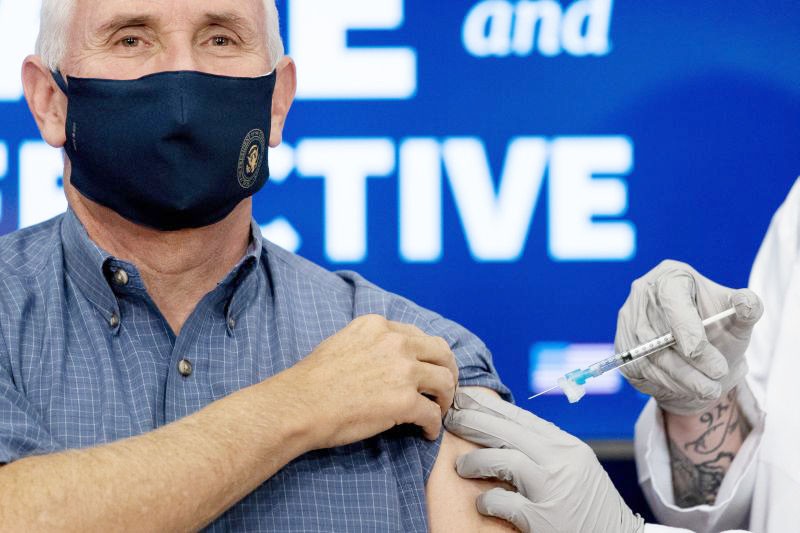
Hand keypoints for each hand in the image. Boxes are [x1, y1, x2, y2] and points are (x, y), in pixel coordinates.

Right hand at [282, 314, 457, 448]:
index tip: (427, 368)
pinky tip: (426, 432)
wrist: (300, 405)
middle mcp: (396, 343)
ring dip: (445, 398)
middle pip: (441, 353)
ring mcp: (403, 371)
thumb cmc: (313, 379)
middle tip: (444, 388)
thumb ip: (369, 343)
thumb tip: (384, 358)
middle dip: (448, 371)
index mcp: (379, 326)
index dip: (428, 354)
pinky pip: (433, 414)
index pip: (419, 336)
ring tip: (439, 410)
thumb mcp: (343, 342)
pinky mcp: (405, 401)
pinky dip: (434, 426)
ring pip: (445, 381)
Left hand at [444, 389, 644, 532]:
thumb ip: (545, 448)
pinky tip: (482, 503)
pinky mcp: (544, 519)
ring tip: (462, 466)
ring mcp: (553, 489)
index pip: (521, 417)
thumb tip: (503, 427)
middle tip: (451, 419)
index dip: (489, 406)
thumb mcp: (575, 466)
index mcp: (567, 446)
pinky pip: (504, 501)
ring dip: (476, 461)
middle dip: (474, 422)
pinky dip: (488, 500)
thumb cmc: (591, 505)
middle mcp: (561, 461)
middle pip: (507, 431)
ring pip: (503, 459)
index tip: (465, 398)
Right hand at [616, 260, 762, 414]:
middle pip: (658, 331)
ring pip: (649, 355)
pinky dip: (667, 383)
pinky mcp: (623, 348)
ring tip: (710, 388)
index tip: (699, 350)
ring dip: (682, 377)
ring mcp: (628, 322)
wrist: (699, 355)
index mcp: (670, 277)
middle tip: (718, 374)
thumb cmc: (718, 328)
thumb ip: (749, 308)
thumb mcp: (738, 318)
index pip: (670, 297)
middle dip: (689, 359)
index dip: (682, 324)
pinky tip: (689, 386)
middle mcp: (642, 295)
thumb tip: (746, 302)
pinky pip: (642, 370)